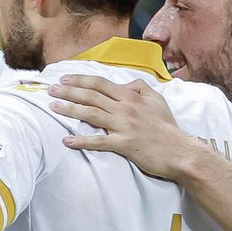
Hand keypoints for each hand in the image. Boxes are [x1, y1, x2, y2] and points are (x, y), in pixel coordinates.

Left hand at [48, 74, 203, 180]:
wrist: (181, 152)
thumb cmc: (167, 127)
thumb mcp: (157, 101)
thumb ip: (140, 88)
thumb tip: (125, 83)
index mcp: (131, 97)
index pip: (101, 84)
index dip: (80, 80)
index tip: (64, 78)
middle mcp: (125, 108)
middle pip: (91, 96)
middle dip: (68, 91)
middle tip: (51, 89)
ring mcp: (124, 126)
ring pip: (91, 114)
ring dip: (70, 110)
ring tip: (53, 107)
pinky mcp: (124, 144)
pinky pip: (99, 141)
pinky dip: (81, 141)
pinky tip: (66, 140)